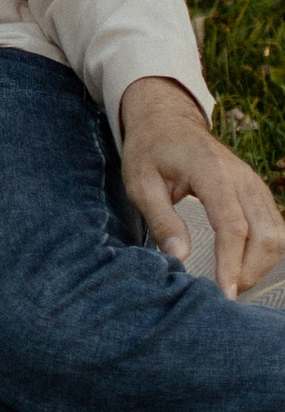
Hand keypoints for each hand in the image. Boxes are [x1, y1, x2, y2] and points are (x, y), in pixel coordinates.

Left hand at [120, 75, 284, 296]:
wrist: (167, 119)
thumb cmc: (150, 150)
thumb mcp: (140, 182)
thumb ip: (160, 219)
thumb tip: (181, 257)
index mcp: (212, 171)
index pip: (233, 225)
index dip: (231, 262)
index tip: (225, 291)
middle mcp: (242, 177)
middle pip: (266, 233)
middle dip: (251, 270)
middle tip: (224, 292)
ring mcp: (254, 184)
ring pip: (277, 232)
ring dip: (261, 263)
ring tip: (233, 282)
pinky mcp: (257, 192)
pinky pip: (274, 226)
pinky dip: (265, 251)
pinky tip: (243, 265)